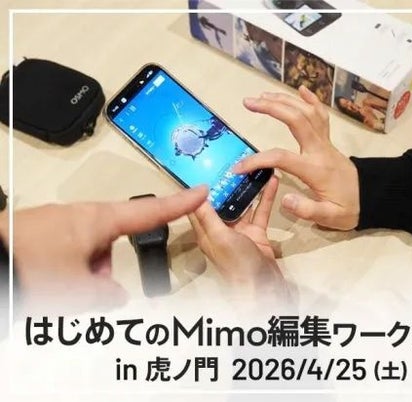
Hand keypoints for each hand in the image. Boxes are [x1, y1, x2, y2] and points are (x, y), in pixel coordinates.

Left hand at [0, 186, 207, 314]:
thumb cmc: (27, 268)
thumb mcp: (79, 291)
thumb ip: (107, 295)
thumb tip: (114, 294)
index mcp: (96, 221)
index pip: (149, 211)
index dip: (179, 204)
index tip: (199, 192)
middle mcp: (77, 216)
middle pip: (110, 246)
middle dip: (104, 272)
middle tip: (87, 294)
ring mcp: (55, 223)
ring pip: (86, 254)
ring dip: (81, 276)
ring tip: (56, 292)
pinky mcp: (36, 233)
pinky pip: (63, 253)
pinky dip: (61, 271)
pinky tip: (45, 284)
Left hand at [189, 177, 287, 297]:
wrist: (264, 286)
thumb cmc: (239, 265)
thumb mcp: (219, 237)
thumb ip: (208, 216)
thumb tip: (194, 193)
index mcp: (206, 232)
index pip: (197, 205)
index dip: (198, 187)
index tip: (204, 167)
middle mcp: (220, 230)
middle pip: (221, 202)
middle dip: (226, 183)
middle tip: (232, 162)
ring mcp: (240, 232)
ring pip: (242, 204)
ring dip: (246, 188)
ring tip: (252, 167)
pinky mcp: (256, 234)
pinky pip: (260, 212)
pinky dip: (265, 198)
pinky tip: (270, 183)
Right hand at [235, 85, 359, 229]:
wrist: (372, 198)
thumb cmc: (349, 209)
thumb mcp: (330, 218)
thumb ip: (307, 210)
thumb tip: (284, 199)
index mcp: (315, 169)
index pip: (281, 158)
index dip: (257, 160)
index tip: (238, 167)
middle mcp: (320, 149)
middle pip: (296, 120)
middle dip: (271, 108)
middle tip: (248, 103)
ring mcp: (325, 142)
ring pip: (307, 112)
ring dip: (285, 100)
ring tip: (262, 96)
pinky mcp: (329, 141)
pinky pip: (321, 115)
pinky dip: (311, 100)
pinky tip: (301, 89)